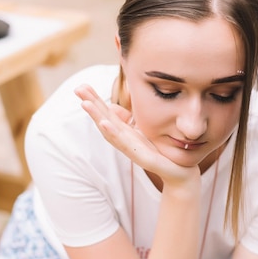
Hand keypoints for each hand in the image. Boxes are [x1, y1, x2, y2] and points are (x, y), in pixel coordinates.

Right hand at [75, 84, 199, 187]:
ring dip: (97, 117)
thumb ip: (128, 120)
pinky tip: (105, 123)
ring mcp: (132, 149)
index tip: (82, 85)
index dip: (94, 100)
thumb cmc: (160, 151)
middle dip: (91, 105)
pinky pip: (126, 144)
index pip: (106, 114)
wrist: (179, 173)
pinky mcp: (142, 157)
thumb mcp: (143, 131)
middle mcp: (125, 140)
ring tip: (86, 104)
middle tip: (77, 89)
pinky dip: (113, 133)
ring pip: (111, 132)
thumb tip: (112, 107)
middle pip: (104, 120)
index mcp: (125, 133)